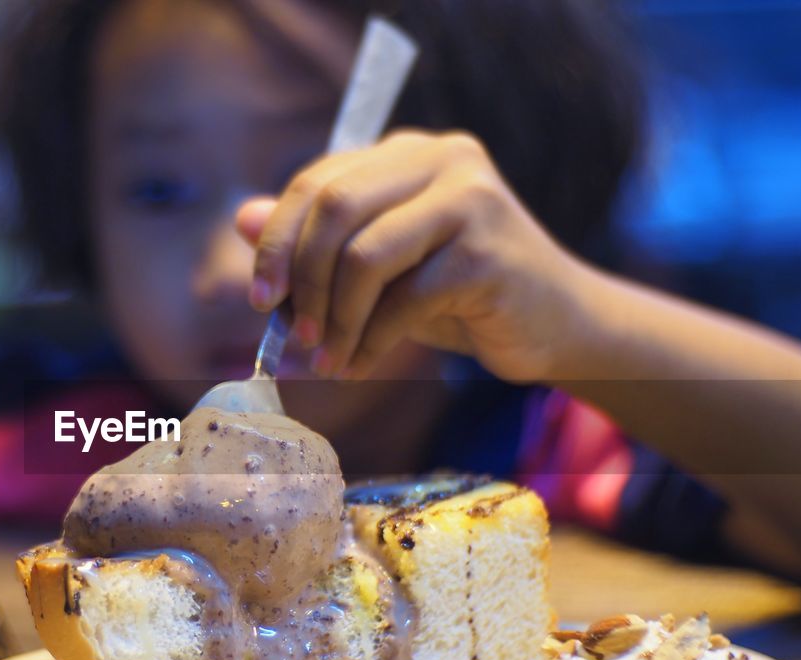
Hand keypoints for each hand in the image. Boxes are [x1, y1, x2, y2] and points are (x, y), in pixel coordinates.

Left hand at [236, 129, 596, 381]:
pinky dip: (370, 341)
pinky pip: (402, 300)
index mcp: (409, 153)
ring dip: (333, 319)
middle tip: (289, 335)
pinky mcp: (487, 252)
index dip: (277, 240)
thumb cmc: (461, 296)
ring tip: (325, 360)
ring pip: (363, 256)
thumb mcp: (380, 267)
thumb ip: (317, 241)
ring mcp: (471, 200)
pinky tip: (361, 365)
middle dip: (300, 278)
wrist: (560, 327)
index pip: (319, 182)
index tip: (259, 299)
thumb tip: (240, 218)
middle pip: (335, 207)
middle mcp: (443, 159)